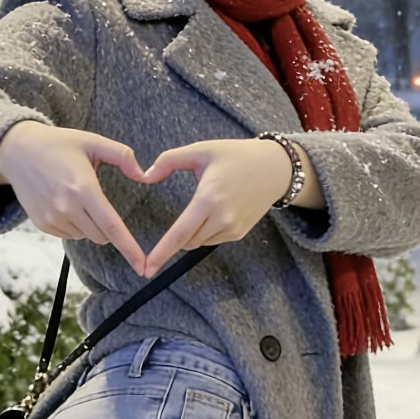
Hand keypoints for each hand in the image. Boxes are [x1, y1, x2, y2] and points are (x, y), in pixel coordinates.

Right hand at [0, 122, 151, 276]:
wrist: (18, 151)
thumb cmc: (58, 144)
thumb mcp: (93, 141)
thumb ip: (123, 156)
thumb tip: (145, 176)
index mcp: (84, 188)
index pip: (112, 226)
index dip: (129, 248)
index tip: (142, 266)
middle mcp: (67, 208)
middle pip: (102, 236)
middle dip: (108, 226)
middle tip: (97, 200)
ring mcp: (52, 218)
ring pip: (86, 236)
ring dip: (90, 224)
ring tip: (75, 196)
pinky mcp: (43, 224)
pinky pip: (70, 235)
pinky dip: (74, 225)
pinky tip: (64, 203)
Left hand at [141, 137, 292, 276]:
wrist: (275, 168)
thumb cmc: (236, 156)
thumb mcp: (201, 150)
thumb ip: (168, 160)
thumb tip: (145, 176)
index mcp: (208, 198)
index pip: (179, 233)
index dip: (161, 252)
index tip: (147, 268)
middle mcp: (222, 218)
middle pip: (185, 241)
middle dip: (174, 237)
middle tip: (175, 220)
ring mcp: (232, 228)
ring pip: (197, 242)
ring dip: (190, 233)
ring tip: (203, 205)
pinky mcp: (239, 233)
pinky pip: (211, 240)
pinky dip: (204, 232)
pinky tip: (213, 212)